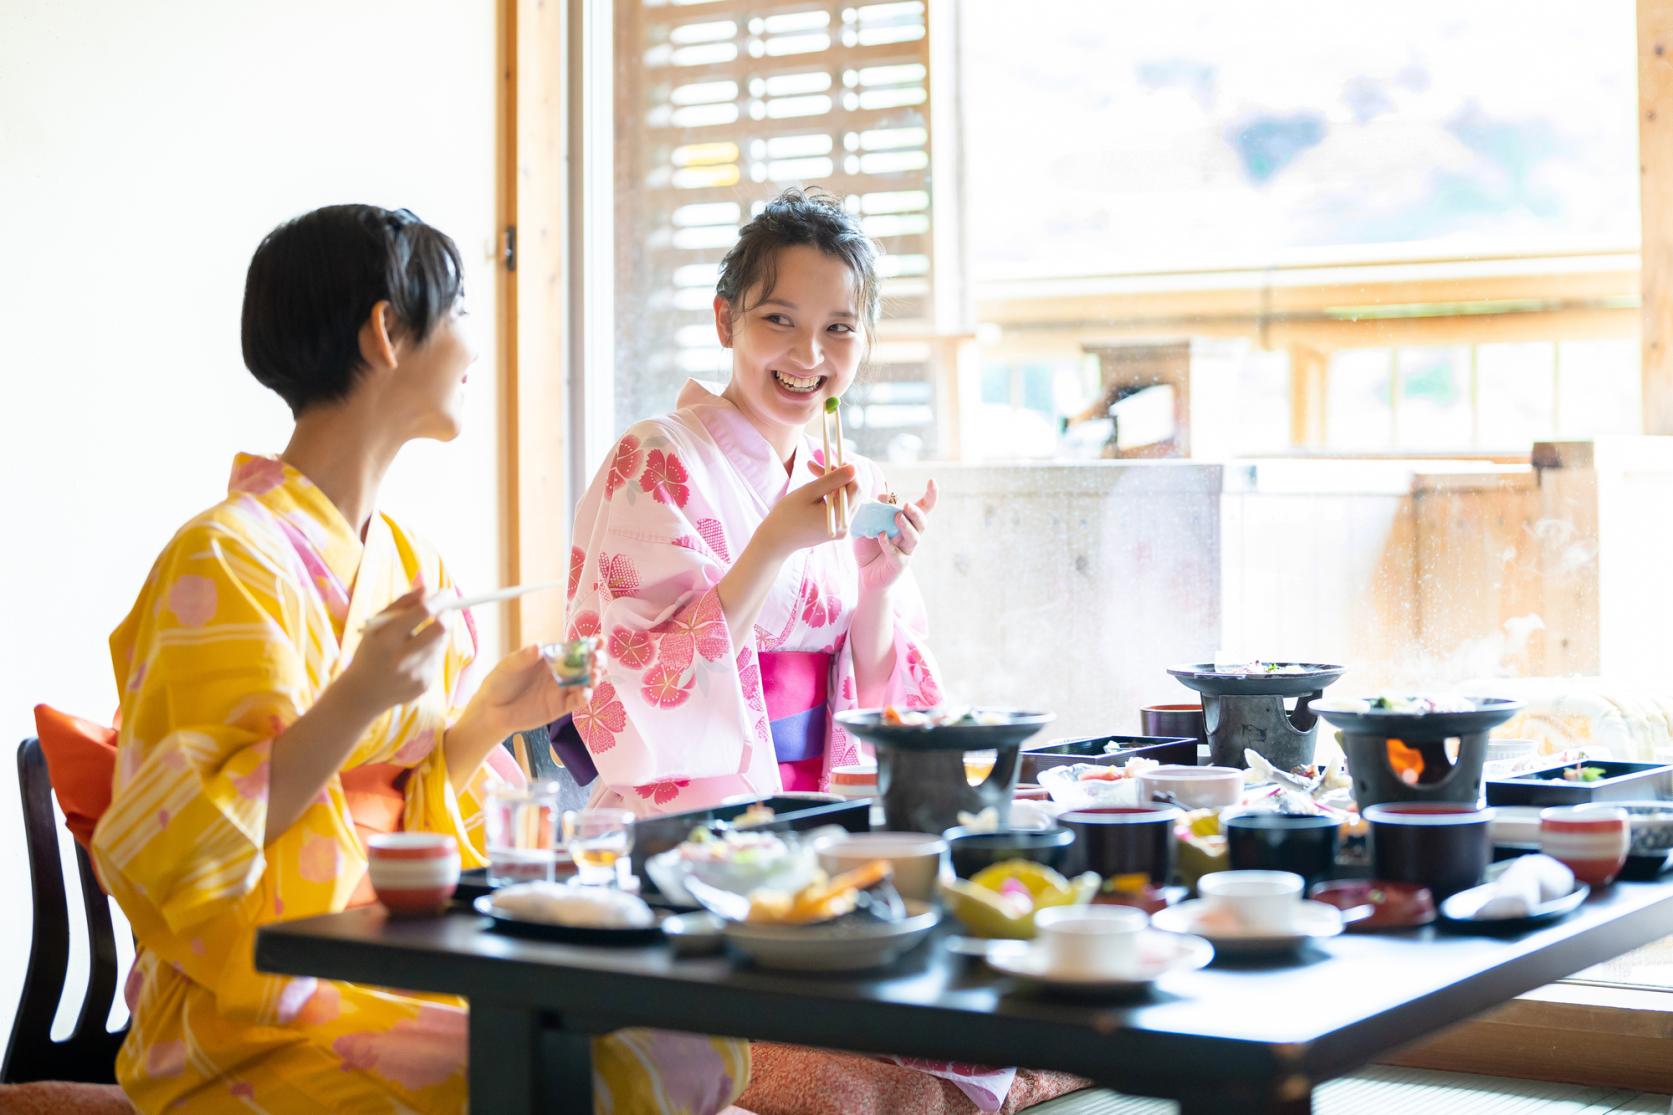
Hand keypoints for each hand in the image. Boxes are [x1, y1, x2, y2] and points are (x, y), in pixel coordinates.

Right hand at [338, 586, 449, 713]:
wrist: (362, 693)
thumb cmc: (371, 651)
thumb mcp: (376, 626)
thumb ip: (401, 604)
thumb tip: (427, 588)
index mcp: (386, 640)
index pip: (422, 612)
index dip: (438, 600)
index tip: (446, 593)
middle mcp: (402, 659)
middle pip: (441, 629)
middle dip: (447, 615)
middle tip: (445, 610)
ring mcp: (416, 674)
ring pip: (442, 643)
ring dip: (438, 634)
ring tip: (419, 637)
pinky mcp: (425, 684)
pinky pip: (438, 658)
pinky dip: (431, 651)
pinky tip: (414, 658)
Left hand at [463, 644, 593, 739]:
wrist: (491, 711)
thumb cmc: (499, 683)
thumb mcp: (508, 666)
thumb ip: (523, 658)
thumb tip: (538, 646)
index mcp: (551, 658)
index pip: (574, 648)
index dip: (589, 644)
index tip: (599, 639)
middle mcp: (560, 672)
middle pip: (586, 664)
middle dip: (596, 659)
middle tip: (597, 658)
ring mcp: (562, 690)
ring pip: (586, 682)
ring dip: (594, 677)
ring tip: (593, 674)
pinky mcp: (561, 707)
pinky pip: (578, 701)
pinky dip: (585, 696)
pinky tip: (586, 692)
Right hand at [755, 463, 858, 558]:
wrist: (775, 540)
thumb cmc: (787, 515)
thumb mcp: (809, 492)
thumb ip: (832, 479)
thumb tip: (854, 467)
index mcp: (840, 519)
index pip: (856, 489)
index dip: (848, 472)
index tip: (834, 459)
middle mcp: (844, 526)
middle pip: (851, 493)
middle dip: (838, 475)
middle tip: (819, 462)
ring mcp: (840, 529)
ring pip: (844, 497)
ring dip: (832, 482)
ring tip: (812, 468)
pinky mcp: (833, 528)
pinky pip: (837, 506)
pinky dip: (829, 493)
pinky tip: (815, 485)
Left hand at [853, 479, 937, 593]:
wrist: (865, 575)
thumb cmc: (869, 547)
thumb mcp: (868, 525)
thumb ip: (875, 510)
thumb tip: (882, 494)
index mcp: (905, 523)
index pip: (923, 508)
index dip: (931, 496)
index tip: (932, 481)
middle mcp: (909, 536)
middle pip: (922, 522)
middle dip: (917, 512)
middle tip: (906, 505)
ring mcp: (906, 551)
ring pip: (914, 538)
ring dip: (906, 526)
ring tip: (896, 517)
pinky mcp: (899, 565)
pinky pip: (897, 554)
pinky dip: (889, 544)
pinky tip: (881, 536)